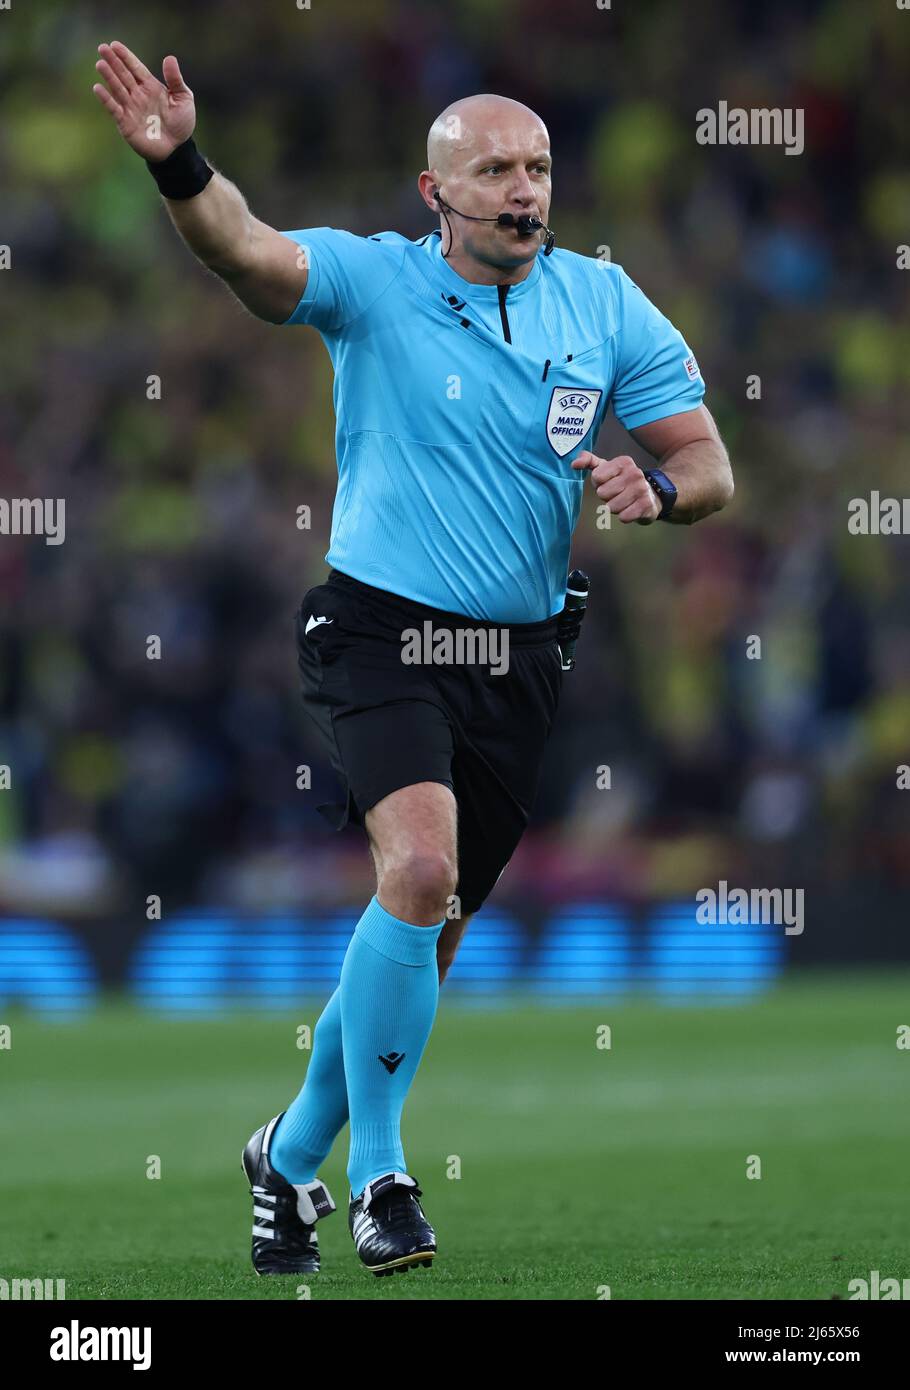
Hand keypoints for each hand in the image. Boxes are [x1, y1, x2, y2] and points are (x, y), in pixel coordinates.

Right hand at [92, 41, 195, 161]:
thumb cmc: (181, 124)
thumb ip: (175, 80)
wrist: (177, 149)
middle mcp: (138, 95)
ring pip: (117, 88)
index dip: (126, 56)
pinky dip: (106, 99)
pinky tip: (98, 87)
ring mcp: (131, 108)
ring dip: (109, 76)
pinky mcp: (125, 123)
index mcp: (151, 87)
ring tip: (100, 64)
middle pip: (123, 75)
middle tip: (102, 48)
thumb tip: (169, 58)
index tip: (115, 45)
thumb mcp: (184, 99)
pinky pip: (114, 109)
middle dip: (113, 62)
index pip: (136, 68)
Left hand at [570, 450, 659, 523]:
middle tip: (617, 493)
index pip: (596, 477)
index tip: (609, 482)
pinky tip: (631, 509)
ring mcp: (642, 489)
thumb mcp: (605, 468)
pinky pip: (623, 517)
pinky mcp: (646, 505)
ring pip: (612, 507)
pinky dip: (624, 516)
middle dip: (607, 497)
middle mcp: (635, 473)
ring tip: (624, 501)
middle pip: (603, 493)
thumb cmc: (621, 482)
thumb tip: (574, 464)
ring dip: (615, 508)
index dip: (599, 483)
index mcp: (623, 462)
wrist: (651, 495)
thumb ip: (588, 461)